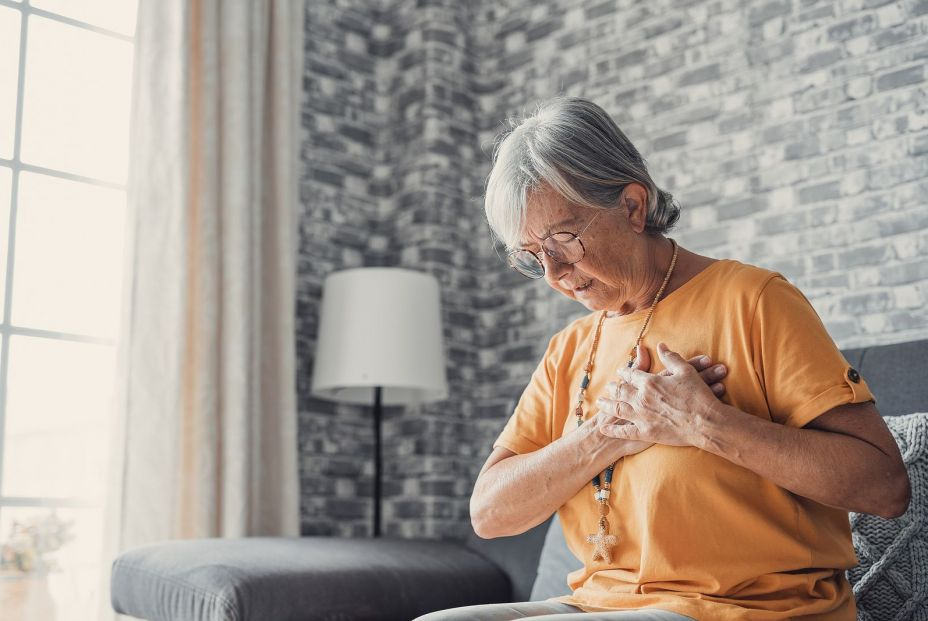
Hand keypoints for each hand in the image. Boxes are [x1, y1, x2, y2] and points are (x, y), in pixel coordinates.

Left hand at [595, 342, 725, 446]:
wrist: (705, 422)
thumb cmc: (698, 395)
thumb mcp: (686, 371)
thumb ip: (671, 357)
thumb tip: (661, 345)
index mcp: (650, 382)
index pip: (631, 374)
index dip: (625, 372)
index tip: (620, 372)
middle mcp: (641, 398)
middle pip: (621, 391)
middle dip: (613, 388)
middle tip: (608, 387)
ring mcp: (641, 416)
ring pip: (618, 409)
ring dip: (607, 405)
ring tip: (600, 403)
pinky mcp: (645, 432)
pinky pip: (624, 431)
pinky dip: (613, 430)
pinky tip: (604, 428)